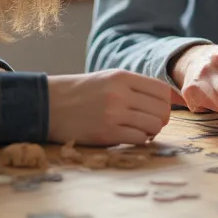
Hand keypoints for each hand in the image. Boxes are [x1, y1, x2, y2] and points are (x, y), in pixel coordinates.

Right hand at [47, 70, 171, 145]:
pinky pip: (139, 139)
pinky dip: (139, 140)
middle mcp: (121, 94)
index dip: (166, 102)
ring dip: (151, 131)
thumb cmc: (81, 92)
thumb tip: (168, 99)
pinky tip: (129, 137)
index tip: (158, 109)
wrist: (49, 105)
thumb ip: (135, 86)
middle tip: (150, 123)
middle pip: (162, 110)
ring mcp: (114, 114)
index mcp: (122, 77)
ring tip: (139, 130)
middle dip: (161, 119)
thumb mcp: (109, 78)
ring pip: (154, 125)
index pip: (162, 90)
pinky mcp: (106, 134)